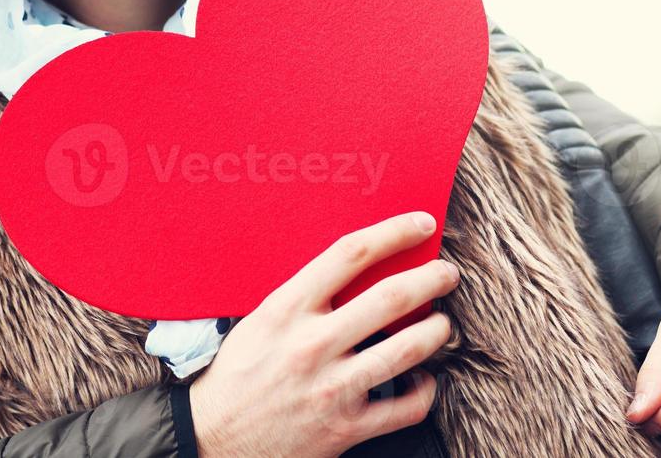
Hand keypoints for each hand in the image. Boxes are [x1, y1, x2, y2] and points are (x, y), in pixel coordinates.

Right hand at [187, 211, 458, 457]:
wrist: (212, 437)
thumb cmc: (238, 372)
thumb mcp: (262, 320)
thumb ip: (306, 296)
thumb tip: (360, 268)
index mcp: (287, 308)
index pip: (350, 254)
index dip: (394, 232)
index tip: (422, 224)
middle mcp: (312, 344)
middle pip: (391, 297)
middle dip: (432, 279)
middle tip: (448, 273)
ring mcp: (331, 388)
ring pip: (408, 349)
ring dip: (437, 330)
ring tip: (443, 322)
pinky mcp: (345, 428)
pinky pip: (406, 406)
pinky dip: (425, 390)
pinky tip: (423, 379)